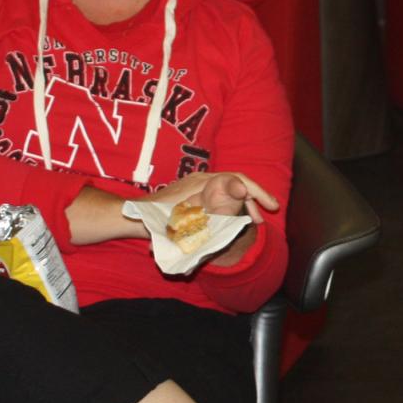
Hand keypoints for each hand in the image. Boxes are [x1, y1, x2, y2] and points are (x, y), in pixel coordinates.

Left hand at [145, 171, 279, 226]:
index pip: (238, 180)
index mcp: (204, 183)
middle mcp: (202, 182)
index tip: (271, 206)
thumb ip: (213, 202)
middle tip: (267, 214)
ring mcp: (196, 188)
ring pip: (228, 192)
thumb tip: (239, 190)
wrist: (131, 217)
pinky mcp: (190, 197)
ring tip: (253, 221)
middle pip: (236, 184)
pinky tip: (231, 221)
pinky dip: (230, 208)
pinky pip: (218, 198)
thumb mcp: (187, 212)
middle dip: (255, 198)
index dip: (257, 192)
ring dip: (243, 205)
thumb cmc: (156, 217)